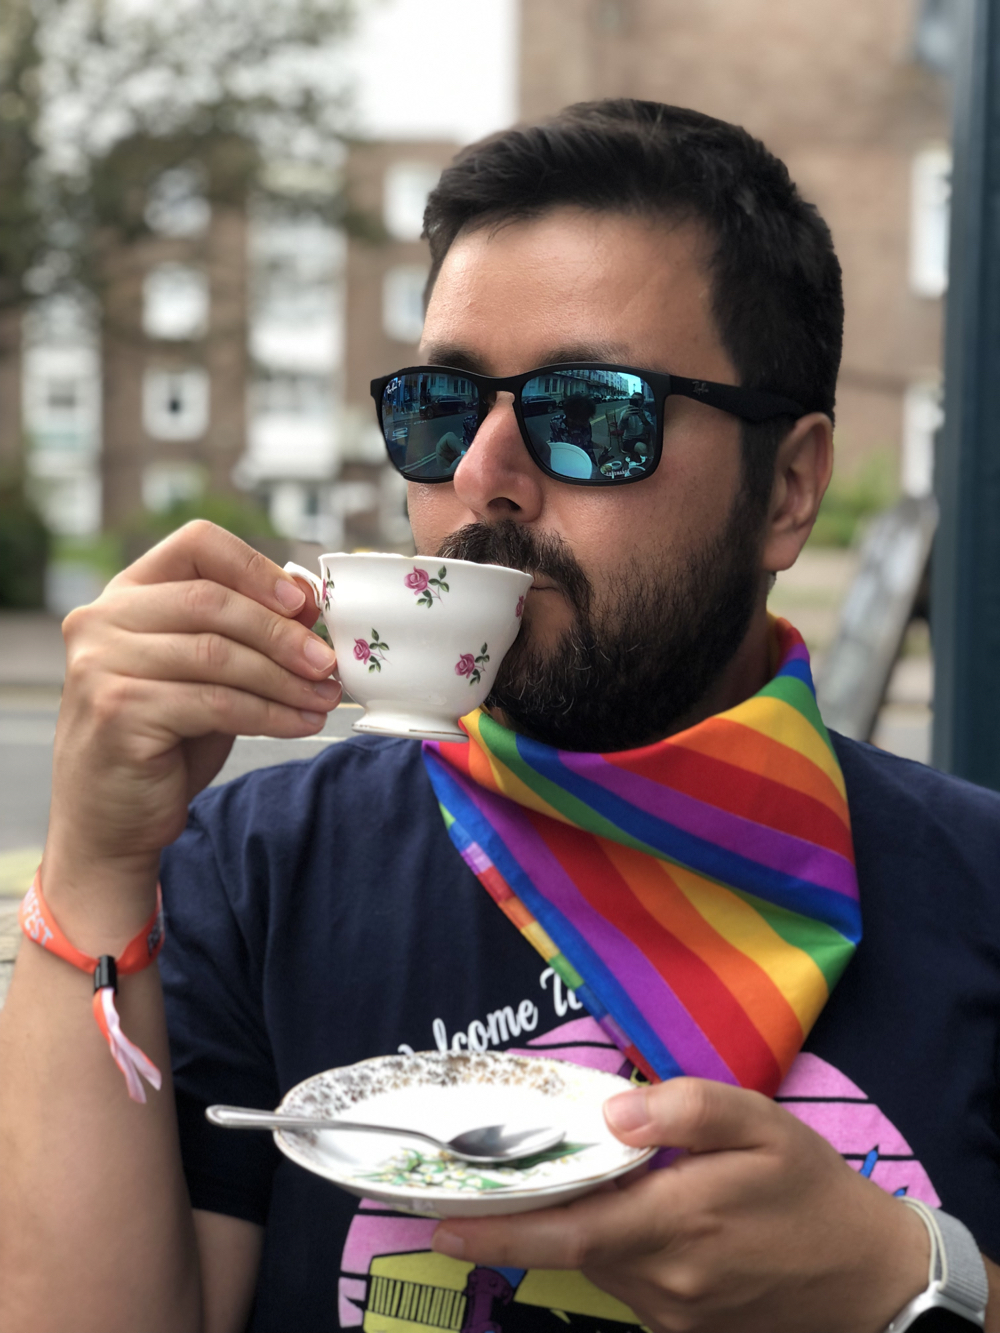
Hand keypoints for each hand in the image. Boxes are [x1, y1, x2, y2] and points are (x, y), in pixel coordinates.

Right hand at [44, 521, 339, 945]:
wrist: (108, 821)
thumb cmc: (162, 742)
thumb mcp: (205, 676)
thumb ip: (242, 636)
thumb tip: (308, 606)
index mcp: (125, 595)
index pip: (196, 545)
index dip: (255, 566)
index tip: (302, 602)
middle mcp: (102, 620)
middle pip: (213, 602)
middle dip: (282, 634)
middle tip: (329, 663)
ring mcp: (101, 664)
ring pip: (218, 655)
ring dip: (284, 679)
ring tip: (324, 699)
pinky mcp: (118, 710)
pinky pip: (216, 703)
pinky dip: (269, 714)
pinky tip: (299, 725)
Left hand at [431, 1078, 930, 1332]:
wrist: (872, 1280)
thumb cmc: (811, 1190)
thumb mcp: (761, 1125)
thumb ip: (686, 1110)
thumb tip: (612, 1110)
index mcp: (678, 1226)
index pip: (570, 1232)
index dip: (500, 1230)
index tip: (441, 1223)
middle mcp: (665, 1283)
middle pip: (571, 1247)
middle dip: (519, 1220)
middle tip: (471, 1187)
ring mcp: (673, 1315)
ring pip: (598, 1263)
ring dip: (572, 1226)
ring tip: (559, 1179)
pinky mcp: (685, 1329)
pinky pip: (628, 1281)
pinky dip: (610, 1244)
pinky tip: (626, 1211)